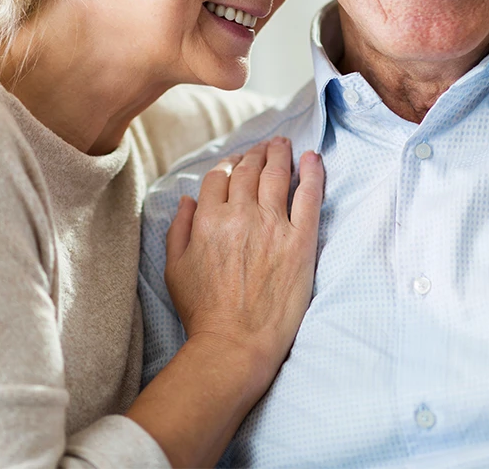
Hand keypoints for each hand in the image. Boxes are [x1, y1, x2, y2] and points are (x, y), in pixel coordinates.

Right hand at [164, 137, 323, 391]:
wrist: (235, 343)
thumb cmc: (203, 312)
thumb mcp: (175, 269)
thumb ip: (179, 229)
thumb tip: (187, 200)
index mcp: (208, 219)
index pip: (220, 177)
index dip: (229, 164)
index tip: (238, 162)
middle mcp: (240, 215)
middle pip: (249, 170)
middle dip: (256, 153)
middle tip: (266, 145)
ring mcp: (273, 225)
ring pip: (276, 175)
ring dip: (280, 154)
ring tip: (284, 145)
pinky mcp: (300, 240)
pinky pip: (309, 196)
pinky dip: (312, 173)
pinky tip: (313, 158)